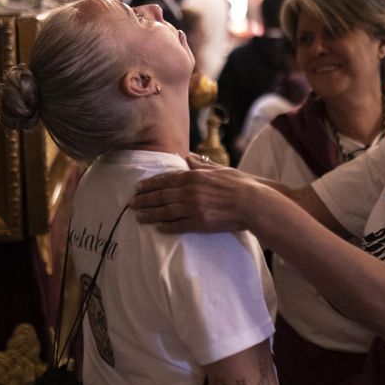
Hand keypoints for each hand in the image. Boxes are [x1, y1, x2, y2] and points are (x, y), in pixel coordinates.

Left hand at [129, 155, 264, 232]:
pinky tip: (158, 227)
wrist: (253, 203)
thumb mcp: (219, 169)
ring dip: (149, 214)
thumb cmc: (240, 184)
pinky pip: (178, 226)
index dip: (150, 184)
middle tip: (131, 203)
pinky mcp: (199, 223)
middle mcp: (190, 191)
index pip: (166, 179)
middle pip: (161, 196)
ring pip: (165, 211)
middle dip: (144, 199)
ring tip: (138, 216)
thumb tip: (187, 157)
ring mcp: (193, 208)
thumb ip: (200, 164)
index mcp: (194, 176)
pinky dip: (166, 226)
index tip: (138, 187)